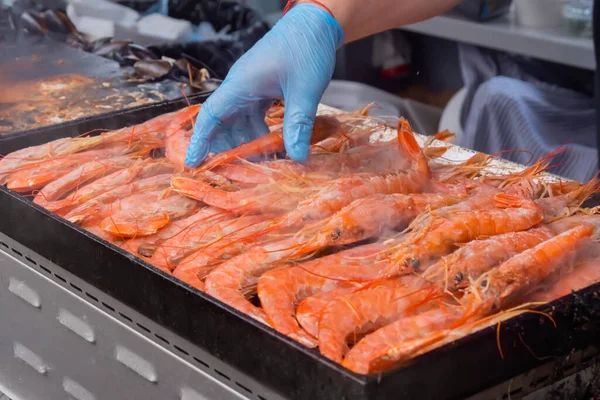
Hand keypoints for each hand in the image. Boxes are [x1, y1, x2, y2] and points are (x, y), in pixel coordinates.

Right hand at [185, 4, 343, 167]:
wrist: (316, 23)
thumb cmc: (306, 48)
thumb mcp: (305, 90)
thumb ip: (298, 124)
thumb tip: (297, 158)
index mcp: (241, 83)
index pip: (211, 115)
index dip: (201, 140)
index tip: (193, 162)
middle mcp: (241, 87)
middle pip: (223, 123)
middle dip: (226, 149)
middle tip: (233, 175)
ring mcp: (251, 88)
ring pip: (240, 122)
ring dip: (247, 144)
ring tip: (259, 167)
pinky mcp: (263, 90)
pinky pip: (254, 117)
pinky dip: (260, 134)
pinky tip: (273, 149)